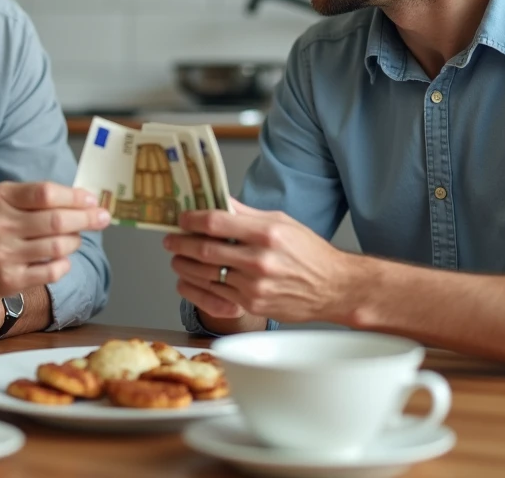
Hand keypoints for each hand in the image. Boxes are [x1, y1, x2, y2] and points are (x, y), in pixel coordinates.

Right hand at [0, 182, 109, 297]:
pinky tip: (62, 258)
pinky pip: (51, 272)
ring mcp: (3, 255)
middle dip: (86, 219)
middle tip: (102, 218)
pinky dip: (64, 263)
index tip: (93, 201)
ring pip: (57, 247)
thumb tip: (87, 200)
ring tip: (75, 237)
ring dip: (75, 241)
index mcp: (0, 199)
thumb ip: (41, 196)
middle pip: (55, 221)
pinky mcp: (9, 280)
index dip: (74, 197)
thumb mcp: (7, 198)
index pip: (45, 194)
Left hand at [163, 199, 356, 323]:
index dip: (192, 220)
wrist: (334, 288)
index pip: (216, 222)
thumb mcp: (282, 222)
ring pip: (206, 274)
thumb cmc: (310, 253)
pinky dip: (199, 286)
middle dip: (180, 243)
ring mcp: (255, 285)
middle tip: (170, 240)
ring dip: (184, 266)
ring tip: (177, 258)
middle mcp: (259, 259)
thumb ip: (246, 214)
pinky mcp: (254, 305)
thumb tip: (218, 201)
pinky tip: (192, 279)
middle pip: (205, 249)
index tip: (182, 218)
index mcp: (266, 233)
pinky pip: (217, 294)